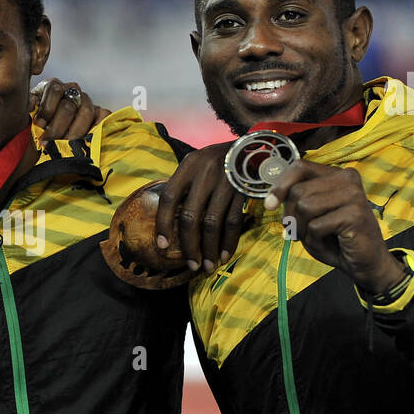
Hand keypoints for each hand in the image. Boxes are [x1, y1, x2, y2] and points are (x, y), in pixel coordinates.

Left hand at [30, 78, 110, 141]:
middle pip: (68, 106)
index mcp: (53, 87)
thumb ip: (29, 107)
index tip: (39, 124)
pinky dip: (94, 129)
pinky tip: (83, 142)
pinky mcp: (99, 112)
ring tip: (63, 146)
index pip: (54, 90)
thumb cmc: (38, 125)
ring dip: (73, 133)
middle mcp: (71, 90)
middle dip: (57, 128)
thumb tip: (31, 104)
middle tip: (49, 142)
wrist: (48, 137)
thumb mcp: (28, 115)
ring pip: (85, 112)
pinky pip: (103, 116)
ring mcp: (86, 101)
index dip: (46, 109)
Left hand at [154, 141, 247, 271]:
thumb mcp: (196, 163)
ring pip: (213, 223)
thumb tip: (169, 220)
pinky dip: (229, 241)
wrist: (252, 146)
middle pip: (191, 216)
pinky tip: (224, 255)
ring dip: (209, 248)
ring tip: (207, 266)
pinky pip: (234, 221)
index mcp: (189, 166)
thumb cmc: (216, 160)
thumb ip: (183, 185)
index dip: (163, 223)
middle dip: (189, 245)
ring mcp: (226, 183)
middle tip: (191, 265)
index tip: (162, 245)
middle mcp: (206, 173)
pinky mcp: (243, 192)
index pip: (169, 198)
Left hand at [264, 161, 406, 294]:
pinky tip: (331, 243)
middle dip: (291, 216)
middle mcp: (346, 178)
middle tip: (302, 232)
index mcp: (336, 174)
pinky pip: (316, 226)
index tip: (269, 205)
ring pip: (304, 206)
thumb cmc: (336, 239)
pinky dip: (315, 240)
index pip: (300, 167)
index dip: (280, 185)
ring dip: (303, 229)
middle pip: (297, 191)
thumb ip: (295, 201)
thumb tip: (272, 199)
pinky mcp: (355, 213)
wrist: (365, 262)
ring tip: (318, 237)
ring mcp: (353, 194)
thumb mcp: (311, 216)